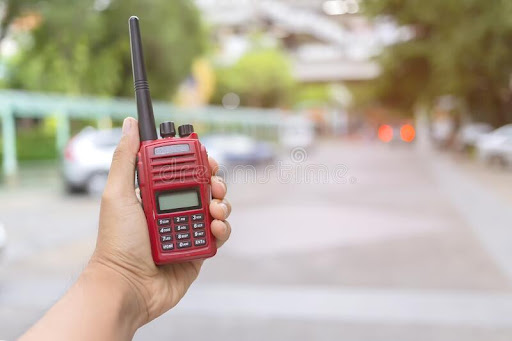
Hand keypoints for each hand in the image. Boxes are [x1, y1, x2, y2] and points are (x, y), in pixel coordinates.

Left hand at [90, 117, 230, 325]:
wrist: (127, 286)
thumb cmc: (117, 242)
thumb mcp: (118, 194)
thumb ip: (125, 159)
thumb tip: (129, 124)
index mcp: (155, 196)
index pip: (183, 171)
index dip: (198, 163)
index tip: (206, 158)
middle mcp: (173, 211)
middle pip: (206, 188)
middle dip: (216, 183)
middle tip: (216, 185)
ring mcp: (187, 231)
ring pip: (217, 210)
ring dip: (222, 205)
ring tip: (215, 210)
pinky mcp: (199, 252)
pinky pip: (219, 235)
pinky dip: (222, 229)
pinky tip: (215, 228)